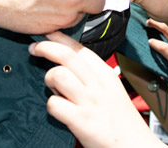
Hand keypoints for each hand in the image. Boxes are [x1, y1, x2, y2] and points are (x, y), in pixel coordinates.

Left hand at [30, 32, 165, 147]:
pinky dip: (52, 106)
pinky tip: (59, 110)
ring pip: (58, 75)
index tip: (47, 32)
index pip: (79, 48)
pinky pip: (54, 104)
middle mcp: (98, 84)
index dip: (60, 37)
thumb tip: (68, 61)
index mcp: (105, 74)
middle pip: (67, 55)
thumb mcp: (111, 89)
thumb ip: (93, 75)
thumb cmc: (120, 120)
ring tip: (53, 88)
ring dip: (49, 79)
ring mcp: (90, 102)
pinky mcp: (82, 120)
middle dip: (46, 47)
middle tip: (33, 48)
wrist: (134, 145)